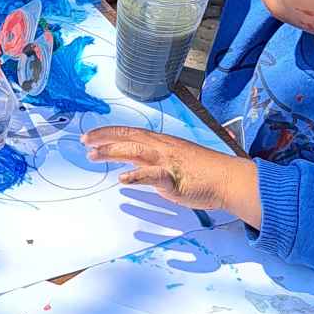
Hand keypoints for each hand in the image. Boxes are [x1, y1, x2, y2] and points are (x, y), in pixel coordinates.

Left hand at [84, 127, 259, 221]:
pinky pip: (153, 176)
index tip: (91, 136)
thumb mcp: (175, 162)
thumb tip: (133, 167)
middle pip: (128, 138)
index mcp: (162, 143)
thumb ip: (153, 163)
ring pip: (136, 152)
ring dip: (113, 152)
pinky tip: (123, 179)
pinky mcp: (174, 179)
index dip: (109, 133)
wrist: (228, 179)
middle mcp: (162, 148)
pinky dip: (137, 176)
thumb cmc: (205, 172)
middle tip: (84, 142)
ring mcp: (168, 162)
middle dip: (104, 138)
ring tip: (94, 156)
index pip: (131, 133)